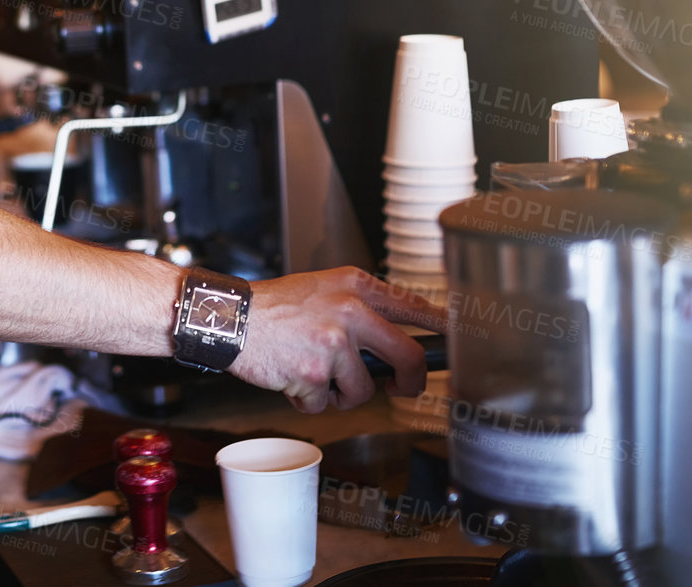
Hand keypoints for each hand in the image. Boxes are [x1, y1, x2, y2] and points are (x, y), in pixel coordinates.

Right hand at [228, 267, 447, 413]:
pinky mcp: (313, 374)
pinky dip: (309, 400)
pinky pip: (324, 404)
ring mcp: (333, 343)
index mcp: (356, 287)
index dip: (444, 328)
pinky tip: (291, 378)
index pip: (416, 307)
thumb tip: (397, 341)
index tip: (461, 339)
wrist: (231, 318)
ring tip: (314, 374)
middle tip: (402, 388)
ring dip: (340, 393)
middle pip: (411, 357)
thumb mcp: (324, 289)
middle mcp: (351, 311)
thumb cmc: (275, 307)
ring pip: (364, 390)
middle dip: (411, 382)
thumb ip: (361, 308)